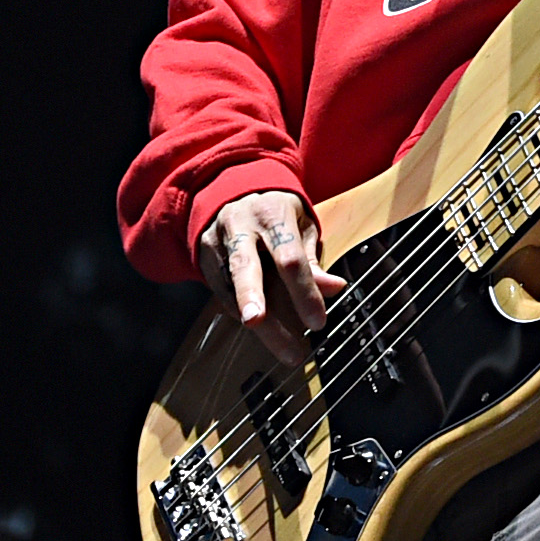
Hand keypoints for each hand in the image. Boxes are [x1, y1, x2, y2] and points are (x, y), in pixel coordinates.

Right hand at [198, 190, 345, 365]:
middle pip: (245, 266)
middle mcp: (241, 228)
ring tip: (280, 349)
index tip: (318, 322)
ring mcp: (218, 243)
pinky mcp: (204, 259)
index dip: (303, 291)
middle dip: (251, 296)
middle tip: (258, 323)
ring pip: (230, 286)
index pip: (289, 257)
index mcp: (273, 216)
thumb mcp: (300, 224)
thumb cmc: (276, 212)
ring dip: (253, 320)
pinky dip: (240, 313)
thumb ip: (312, 259)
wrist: (232, 191)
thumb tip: (335, 288)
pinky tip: (262, 333)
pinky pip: (221, 292)